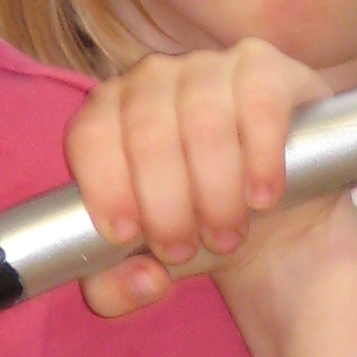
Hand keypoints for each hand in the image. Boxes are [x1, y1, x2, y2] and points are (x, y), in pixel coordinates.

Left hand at [63, 42, 333, 317]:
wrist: (266, 217)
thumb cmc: (191, 229)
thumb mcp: (144, 269)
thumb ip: (115, 291)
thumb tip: (145, 278)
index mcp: (107, 113)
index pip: (90, 136)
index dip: (106, 188)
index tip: (129, 237)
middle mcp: (152, 79)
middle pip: (147, 135)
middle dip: (167, 206)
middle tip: (187, 248)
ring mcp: (208, 66)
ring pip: (203, 120)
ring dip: (216, 190)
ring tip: (228, 233)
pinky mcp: (265, 68)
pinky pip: (259, 100)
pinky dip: (260, 155)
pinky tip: (263, 196)